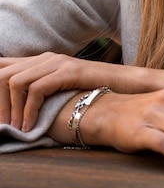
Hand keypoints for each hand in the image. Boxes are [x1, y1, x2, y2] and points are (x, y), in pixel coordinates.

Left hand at [0, 53, 163, 131]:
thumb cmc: (96, 91)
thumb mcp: (64, 90)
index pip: (3, 65)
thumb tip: (19, 110)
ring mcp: (56, 62)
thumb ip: (43, 92)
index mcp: (41, 60)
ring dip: (10, 109)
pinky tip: (30, 126)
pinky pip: (36, 89)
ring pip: (15, 82)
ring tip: (15, 129)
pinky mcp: (68, 71)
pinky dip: (28, 110)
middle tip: (1, 126)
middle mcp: (45, 57)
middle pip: (2, 73)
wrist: (128, 83)